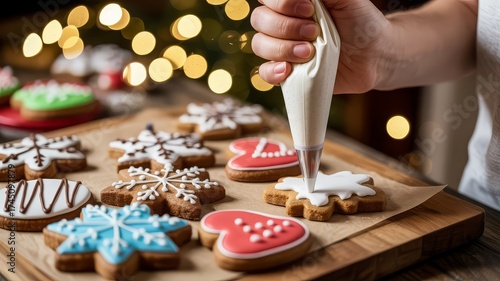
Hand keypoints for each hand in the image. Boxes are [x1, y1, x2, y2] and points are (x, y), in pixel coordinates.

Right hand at [251, 0, 391, 93]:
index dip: (281, 3)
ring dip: (283, 48)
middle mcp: (283, 23)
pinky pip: (264, 72)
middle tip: (314, 32)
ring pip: (260, 44)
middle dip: (286, 27)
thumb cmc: (361, 22)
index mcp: (293, 2)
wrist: (375, 55)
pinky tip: (288, 70)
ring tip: (309, 53)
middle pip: (260, 20)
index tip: (308, 9)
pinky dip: (272, 71)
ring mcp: (283, 48)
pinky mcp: (288, 72)